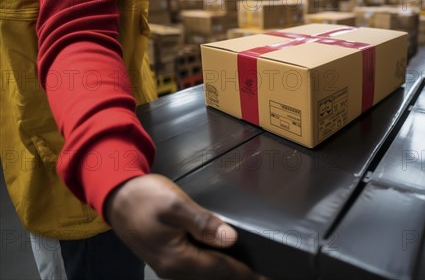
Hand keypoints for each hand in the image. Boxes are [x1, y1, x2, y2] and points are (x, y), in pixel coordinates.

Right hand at [105, 174, 260, 278]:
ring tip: (247, 270)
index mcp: (177, 259)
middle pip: (213, 276)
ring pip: (204, 274)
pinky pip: (196, 267)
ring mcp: (168, 266)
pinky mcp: (166, 258)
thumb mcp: (175, 205)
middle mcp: (173, 269)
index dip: (245, 274)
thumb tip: (230, 239)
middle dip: (237, 275)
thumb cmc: (144, 198)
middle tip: (261, 275)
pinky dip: (213, 266)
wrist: (116, 197)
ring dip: (225, 272)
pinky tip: (222, 259)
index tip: (265, 279)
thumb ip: (203, 223)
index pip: (220, 269)